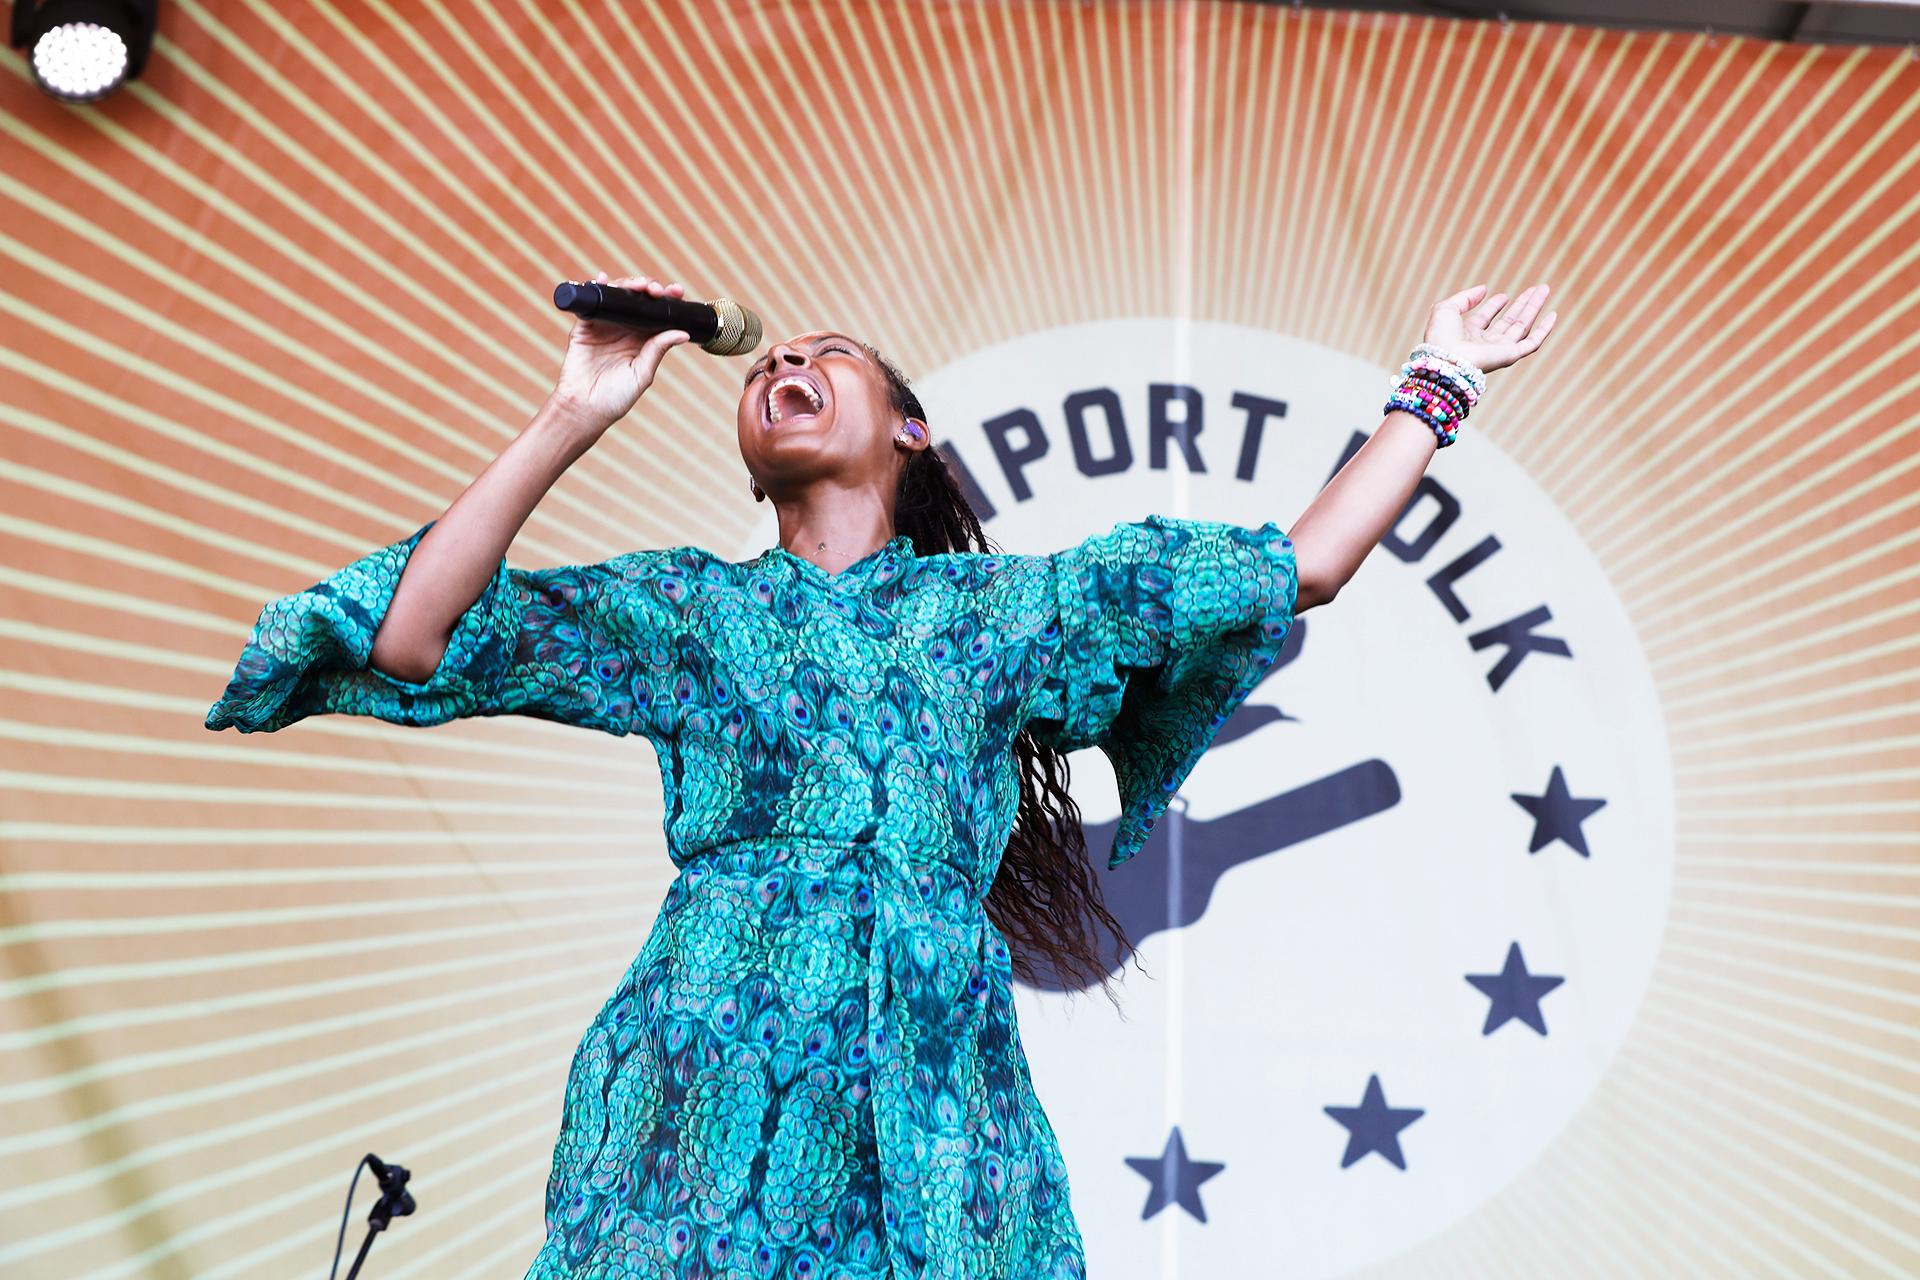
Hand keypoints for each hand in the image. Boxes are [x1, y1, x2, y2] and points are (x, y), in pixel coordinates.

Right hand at [551, 271, 692, 428]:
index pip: (658, 314)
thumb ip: (657, 351)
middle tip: (656, 290)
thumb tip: (682, 333)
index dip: (668, 300)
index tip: (677, 292)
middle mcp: (625, 329)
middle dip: (649, 288)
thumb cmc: (616, 398)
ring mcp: (605, 325)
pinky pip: (592, 302)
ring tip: (637, 285)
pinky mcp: (585, 326)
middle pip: (638, 299)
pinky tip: (604, 280)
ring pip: (618, 296)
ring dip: (627, 285)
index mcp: (643, 340)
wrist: (585, 408)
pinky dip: (597, 288)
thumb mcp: (642, 374)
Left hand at [1422, 283, 1558, 373]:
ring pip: (1522, 327)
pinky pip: (1532, 343)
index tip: (1503, 296)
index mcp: (1467, 335)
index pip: (1485, 319)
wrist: (1446, 359)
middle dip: (1522, 304)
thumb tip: (1484, 288)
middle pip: (1508, 322)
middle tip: (1536, 288)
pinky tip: (1553, 315)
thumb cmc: (1441, 336)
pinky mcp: (1511, 356)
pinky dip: (1544, 330)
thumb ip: (1465, 297)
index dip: (1494, 306)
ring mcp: (1499, 350)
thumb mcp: (1447, 308)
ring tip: (1544, 290)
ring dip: (1534, 308)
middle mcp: (1484, 344)